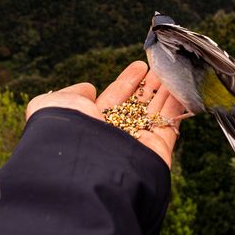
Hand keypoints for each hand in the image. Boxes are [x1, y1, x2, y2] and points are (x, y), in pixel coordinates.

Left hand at [26, 61, 183, 167]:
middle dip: (149, 86)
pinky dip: (175, 106)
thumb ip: (72, 93)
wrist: (83, 169)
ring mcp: (136, 145)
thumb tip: (89, 89)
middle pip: (137, 106)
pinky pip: (169, 125)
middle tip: (161, 67)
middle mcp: (114, 136)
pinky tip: (180, 88)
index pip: (114, 99)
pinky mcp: (156, 153)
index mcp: (90, 125)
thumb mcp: (54, 104)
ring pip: (155, 114)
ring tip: (174, 72)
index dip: (127, 82)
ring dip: (165, 92)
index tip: (140, 66)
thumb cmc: (66, 133)